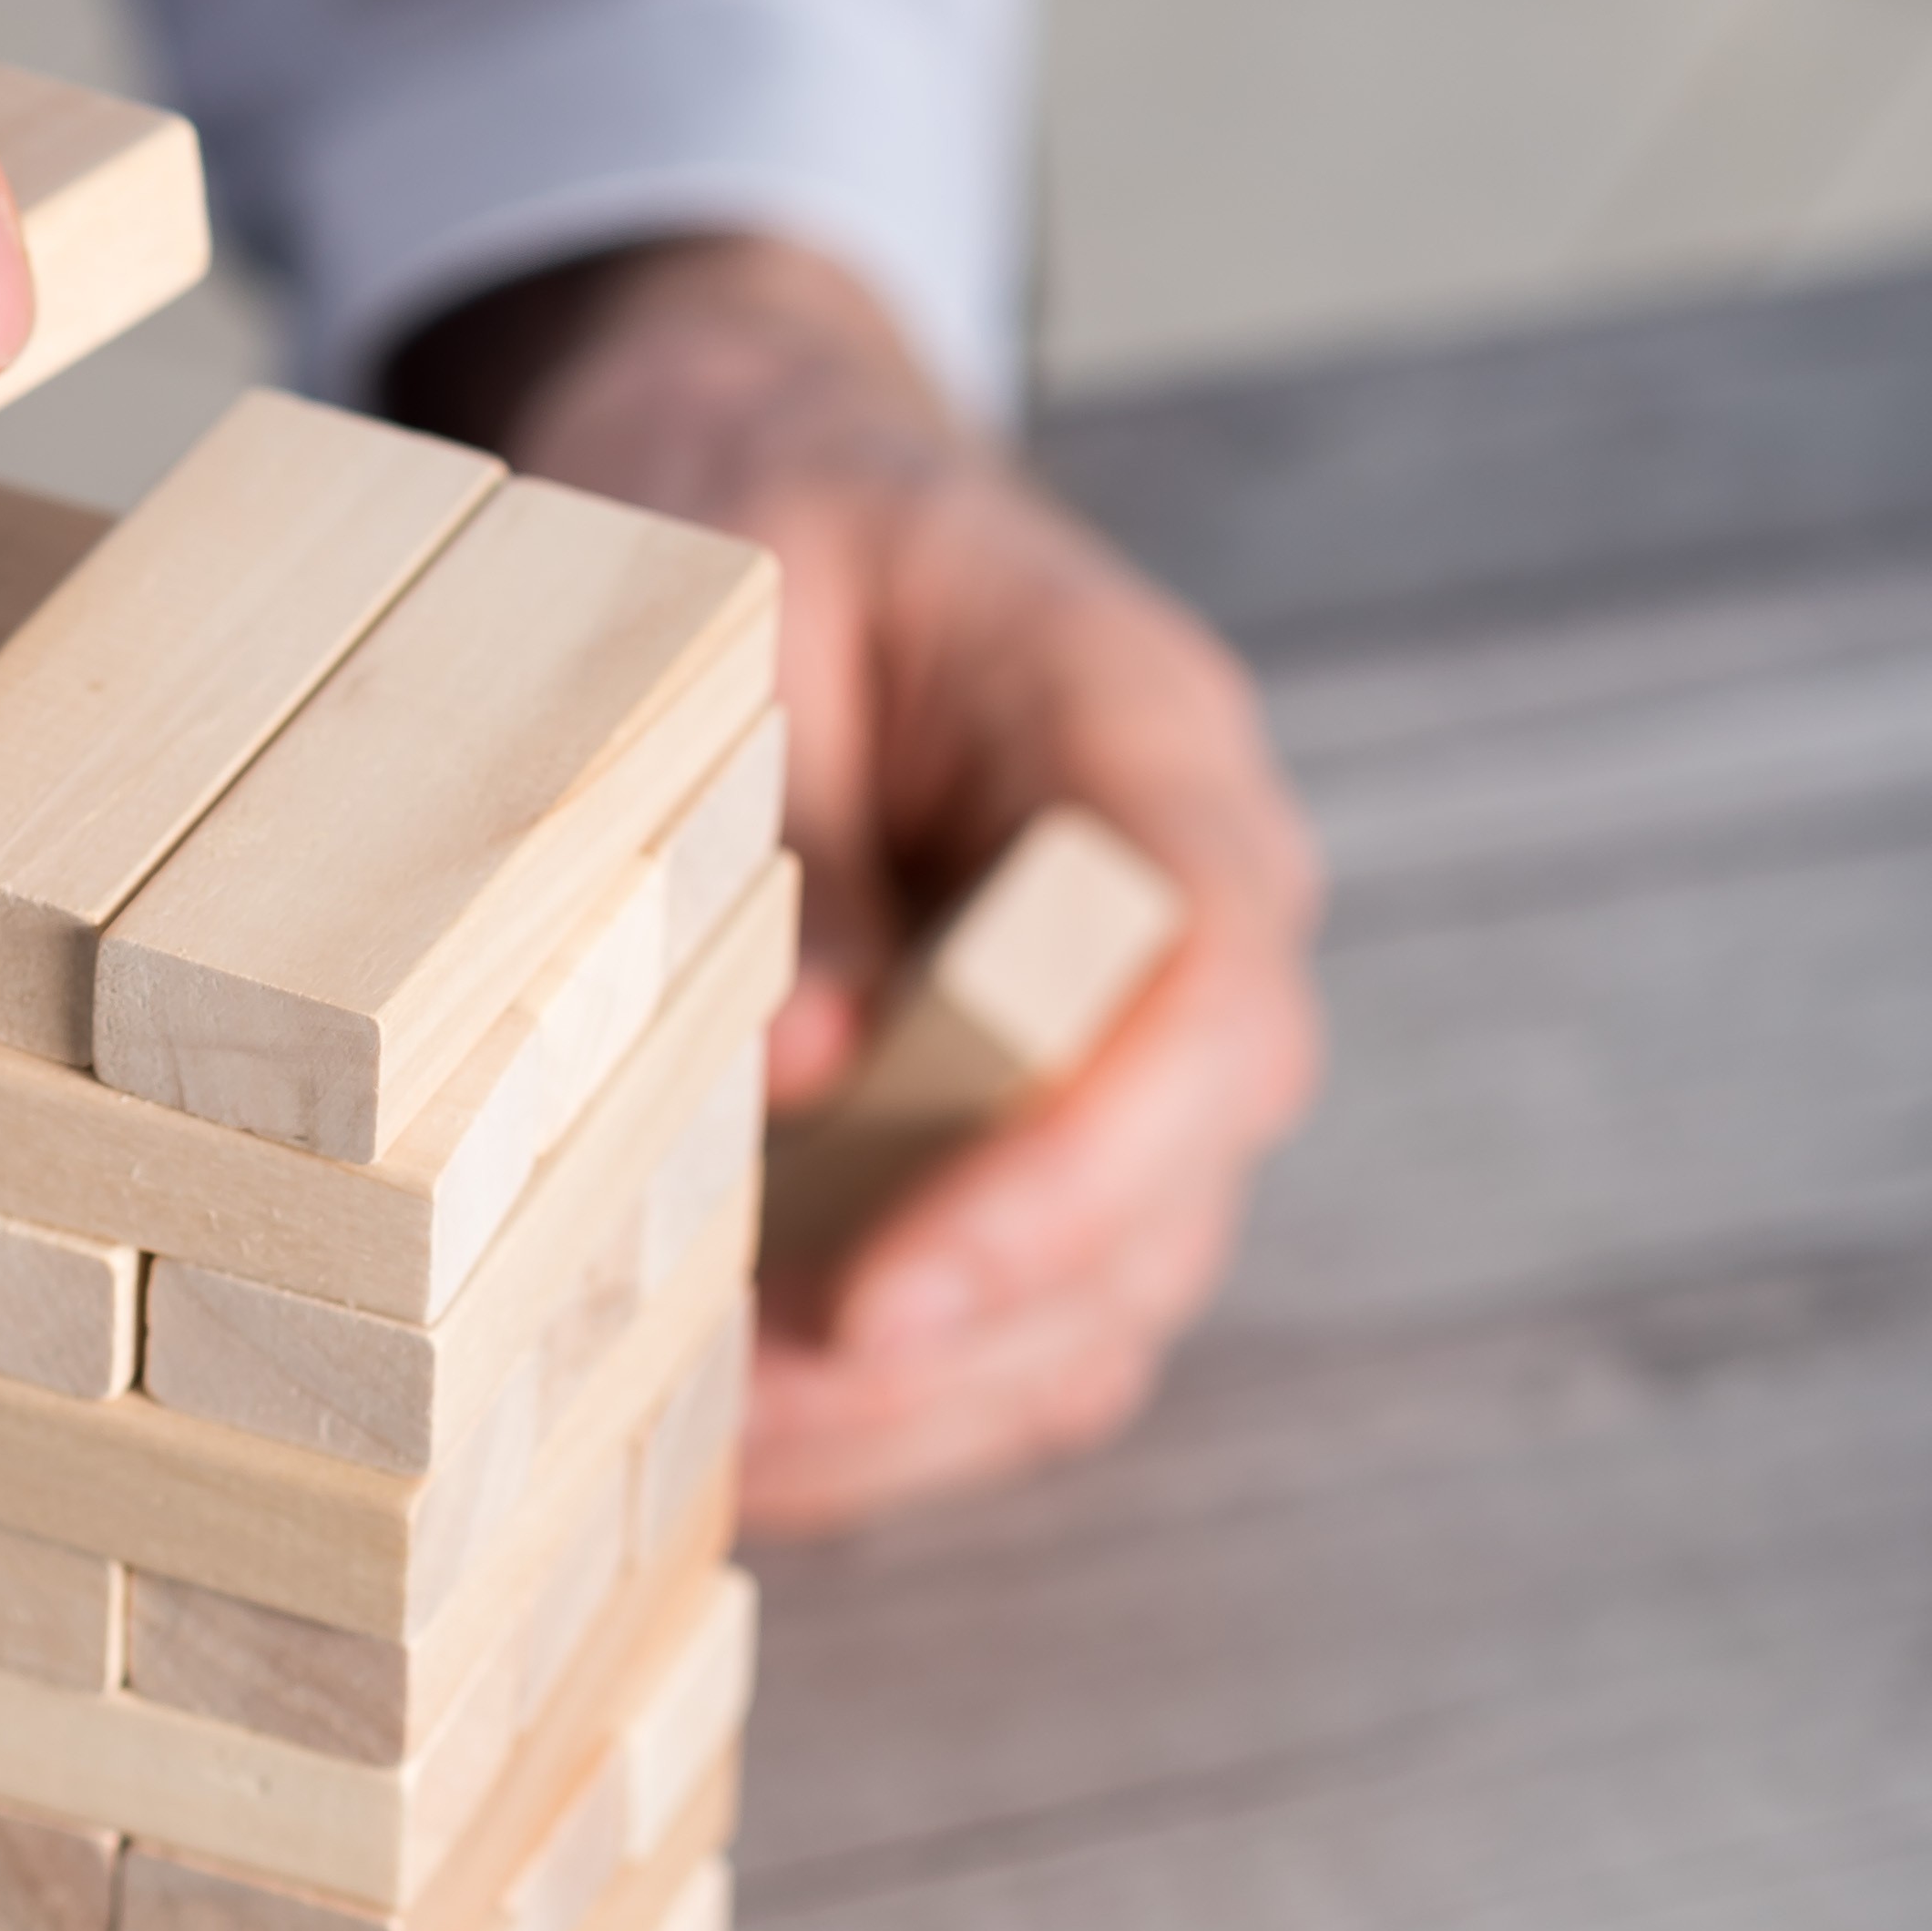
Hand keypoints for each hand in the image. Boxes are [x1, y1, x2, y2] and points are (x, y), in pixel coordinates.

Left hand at [391, 233, 1323, 1528]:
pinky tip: (745, 1444)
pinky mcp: (1044, 1129)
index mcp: (1148, 747)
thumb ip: (797, 821)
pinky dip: (897, 1410)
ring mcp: (1130, 1043)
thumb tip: (806, 1070)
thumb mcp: (751, 598)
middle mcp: (1189, 919)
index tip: (893, 1286)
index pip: (1207, 992)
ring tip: (724, 1449)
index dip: (1074, 1165)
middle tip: (764, 1408)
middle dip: (973, 1330)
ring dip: (923, 1405)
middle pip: (1172, 1185)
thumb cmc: (774, 521)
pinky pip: (1023, 1318)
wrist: (781, 481)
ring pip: (1106, 1293)